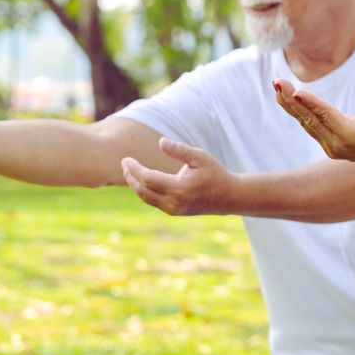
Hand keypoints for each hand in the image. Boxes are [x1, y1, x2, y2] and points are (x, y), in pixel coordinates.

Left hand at [122, 138, 240, 215]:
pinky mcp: (174, 212)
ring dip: (135, 185)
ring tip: (129, 171)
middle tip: (124, 163)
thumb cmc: (215, 173)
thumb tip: (161, 142)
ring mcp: (174, 210)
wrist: (229, 196)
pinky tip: (141, 180)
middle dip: (130, 177)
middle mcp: (174, 202)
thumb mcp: (200, 157)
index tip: (126, 159)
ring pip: (146, 198)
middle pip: (143, 190)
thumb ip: (179, 150)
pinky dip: (144, 191)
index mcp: (179, 188)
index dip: (134, 169)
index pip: (148, 179)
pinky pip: (153, 201)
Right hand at [273, 79, 354, 167]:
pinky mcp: (351, 137)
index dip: (291, 105)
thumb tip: (327, 111)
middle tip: (274, 82)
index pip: (306, 121)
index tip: (278, 89)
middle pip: (304, 120)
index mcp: (332, 142)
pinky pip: (328, 116)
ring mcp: (340, 144)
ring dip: (295, 100)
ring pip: (311, 118)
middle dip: (287, 101)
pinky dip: (313, 104)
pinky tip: (301, 93)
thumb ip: (340, 119)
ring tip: (281, 85)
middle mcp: (332, 146)